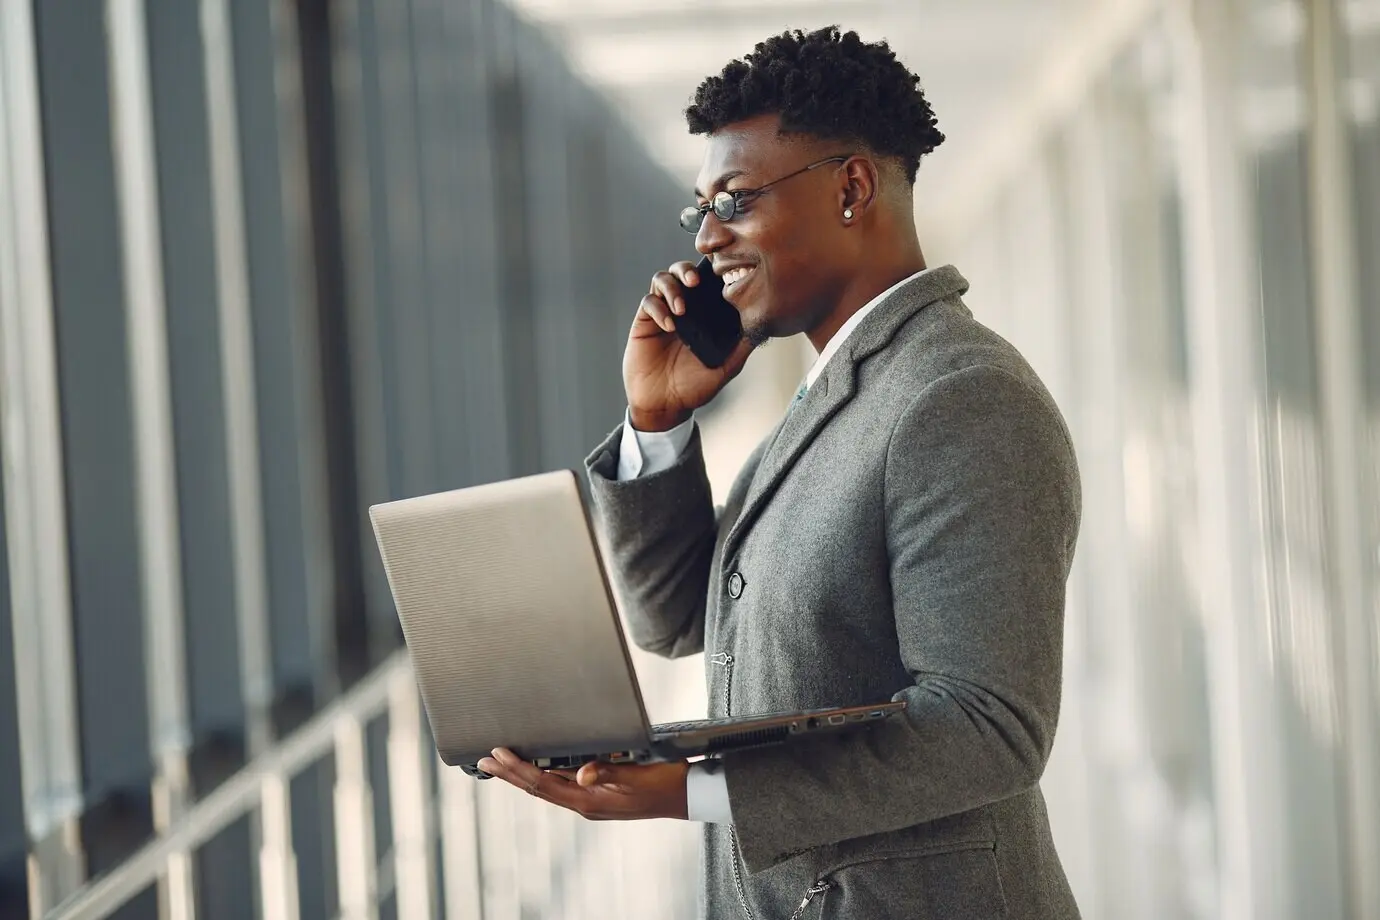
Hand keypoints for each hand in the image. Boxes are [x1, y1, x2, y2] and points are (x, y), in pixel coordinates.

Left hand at [475, 748, 689, 820]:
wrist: (685, 795)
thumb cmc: (662, 784)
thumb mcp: (635, 775)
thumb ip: (607, 772)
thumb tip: (581, 773)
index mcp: (589, 800)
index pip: (543, 784)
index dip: (517, 769)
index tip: (496, 755)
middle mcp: (585, 803)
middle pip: (538, 788)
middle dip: (509, 774)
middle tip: (483, 761)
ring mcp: (591, 802)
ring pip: (547, 788)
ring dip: (522, 776)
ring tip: (501, 765)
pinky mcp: (599, 796)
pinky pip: (562, 787)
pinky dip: (544, 776)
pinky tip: (539, 769)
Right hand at [623, 261, 754, 431]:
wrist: (664, 404)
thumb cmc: (694, 387)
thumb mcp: (725, 368)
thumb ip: (742, 346)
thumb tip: (763, 325)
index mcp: (703, 314)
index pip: (706, 281)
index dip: (710, 269)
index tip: (719, 268)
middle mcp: (683, 308)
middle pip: (681, 271)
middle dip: (687, 270)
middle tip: (696, 281)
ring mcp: (663, 313)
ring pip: (662, 280)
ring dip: (672, 287)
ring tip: (681, 308)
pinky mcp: (645, 323)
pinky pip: (649, 302)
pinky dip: (659, 308)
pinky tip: (669, 325)